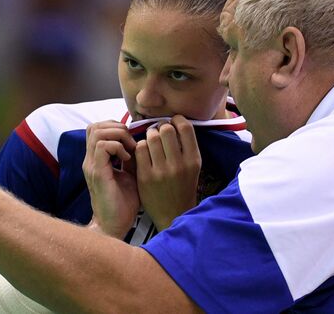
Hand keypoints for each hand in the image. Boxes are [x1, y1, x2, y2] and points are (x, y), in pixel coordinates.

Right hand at [82, 120, 138, 238]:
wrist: (114, 226)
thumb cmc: (123, 204)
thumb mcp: (130, 175)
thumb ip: (131, 158)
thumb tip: (141, 142)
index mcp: (96, 159)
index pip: (97, 129)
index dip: (115, 127)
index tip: (132, 139)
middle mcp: (90, 160)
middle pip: (94, 126)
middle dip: (116, 127)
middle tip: (131, 141)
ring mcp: (91, 165)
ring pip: (97, 131)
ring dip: (118, 135)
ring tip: (130, 149)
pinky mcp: (97, 172)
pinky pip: (103, 146)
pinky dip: (118, 147)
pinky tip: (127, 159)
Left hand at [135, 116, 200, 230]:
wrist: (173, 214)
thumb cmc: (182, 187)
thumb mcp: (192, 167)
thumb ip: (185, 146)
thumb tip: (172, 121)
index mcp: (193, 160)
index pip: (185, 127)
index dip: (177, 120)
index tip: (172, 122)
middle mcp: (179, 164)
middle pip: (166, 129)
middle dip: (161, 127)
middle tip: (159, 133)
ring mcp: (161, 171)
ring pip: (151, 137)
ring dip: (149, 136)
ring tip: (151, 142)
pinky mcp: (145, 176)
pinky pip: (140, 149)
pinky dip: (140, 147)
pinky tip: (144, 153)